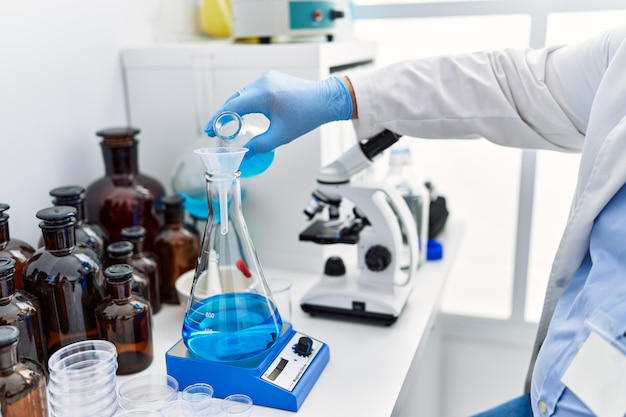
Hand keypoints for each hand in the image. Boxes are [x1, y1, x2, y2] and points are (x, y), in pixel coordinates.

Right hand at [204, 71, 352, 154]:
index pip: (232, 107)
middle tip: (214, 130)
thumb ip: (260, 146)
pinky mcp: (271, 78)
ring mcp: (267, 77)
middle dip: (223, 115)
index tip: (209, 130)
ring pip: (242, 94)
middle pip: (234, 99)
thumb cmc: (306, 117)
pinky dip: (244, 102)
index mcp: (264, 95)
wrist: (325, 99)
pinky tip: (242, 113)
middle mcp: (262, 82)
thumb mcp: (282, 136)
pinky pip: (251, 90)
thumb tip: (243, 154)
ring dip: (233, 109)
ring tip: (227, 125)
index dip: (217, 120)